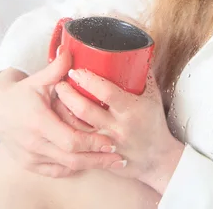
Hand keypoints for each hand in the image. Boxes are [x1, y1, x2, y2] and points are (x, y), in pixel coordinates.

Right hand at [0, 48, 123, 177]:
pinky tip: (89, 163)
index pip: (69, 140)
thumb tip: (71, 50)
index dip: (92, 142)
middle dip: (98, 158)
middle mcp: (34, 143)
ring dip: (89, 165)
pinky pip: (55, 171)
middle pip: (71, 158)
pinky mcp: (29, 163)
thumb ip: (57, 68)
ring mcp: (31, 157)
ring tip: (110, 162)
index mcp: (38, 122)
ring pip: (65, 168)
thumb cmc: (20, 93)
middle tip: (119, 156)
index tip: (111, 140)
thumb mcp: (38, 79)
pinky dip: (73, 168)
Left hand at [55, 67, 184, 193]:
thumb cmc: (154, 124)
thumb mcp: (153, 97)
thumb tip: (132, 54)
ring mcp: (106, 143)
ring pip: (76, 128)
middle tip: (59, 82)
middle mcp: (117, 127)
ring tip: (56, 98)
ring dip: (63, 111)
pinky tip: (60, 119)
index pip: (107, 92)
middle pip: (84, 109)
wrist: (157, 158)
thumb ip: (142, 76)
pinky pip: (77, 143)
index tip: (76, 70)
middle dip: (68, 94)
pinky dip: (66, 129)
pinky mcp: (99, 155)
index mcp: (131, 109)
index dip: (88, 80)